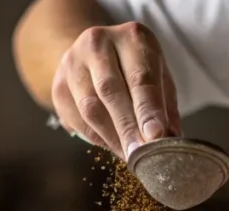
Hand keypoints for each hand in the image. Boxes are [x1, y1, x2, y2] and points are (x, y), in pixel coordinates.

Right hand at [53, 22, 181, 159]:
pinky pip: (77, 120)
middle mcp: (98, 43)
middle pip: (111, 92)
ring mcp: (73, 62)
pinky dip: (98, 138)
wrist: (94, 53)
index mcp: (132, 37)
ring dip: (112, 138)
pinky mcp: (58, 85)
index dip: (148, 110)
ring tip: (131, 156)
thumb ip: (165, 107)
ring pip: (90, 109)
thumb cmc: (135, 67)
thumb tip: (170, 140)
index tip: (156, 137)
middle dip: (128, 129)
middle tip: (141, 155)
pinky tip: (113, 146)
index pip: (140, 77)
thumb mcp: (158, 76)